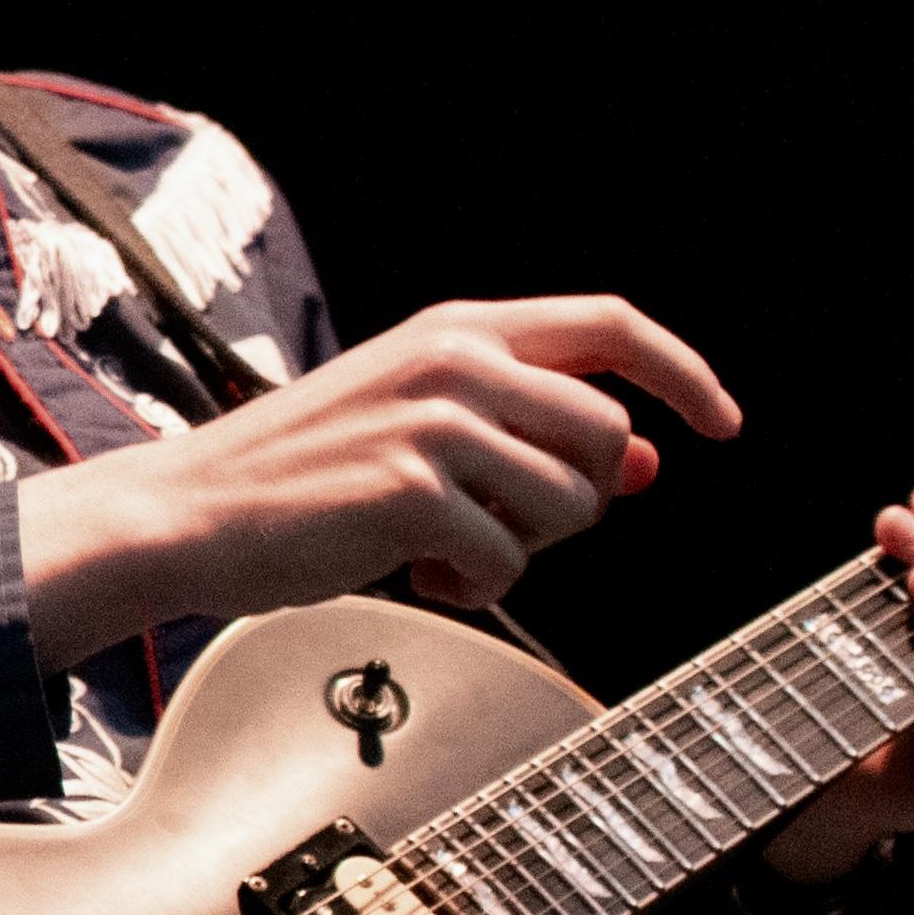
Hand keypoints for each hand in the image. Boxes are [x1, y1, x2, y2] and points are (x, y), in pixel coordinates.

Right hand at [15, 297, 741, 667]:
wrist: (191, 513)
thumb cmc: (304, 478)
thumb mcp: (426, 429)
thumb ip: (531, 433)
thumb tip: (645, 466)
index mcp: (460, 330)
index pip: (612, 326)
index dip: (683, 373)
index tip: (723, 422)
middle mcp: (456, 361)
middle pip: (607, 435)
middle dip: (579, 504)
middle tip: (501, 527)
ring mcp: (435, 423)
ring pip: (569, 504)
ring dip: (522, 552)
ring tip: (441, 549)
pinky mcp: (411, 491)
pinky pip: (506, 561)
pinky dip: (474, 587)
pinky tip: (415, 573)